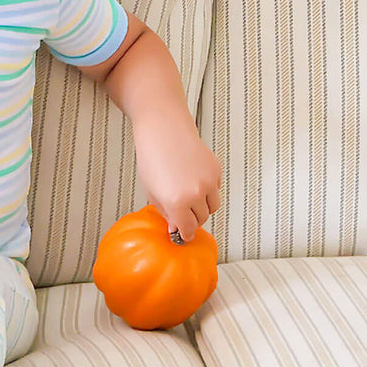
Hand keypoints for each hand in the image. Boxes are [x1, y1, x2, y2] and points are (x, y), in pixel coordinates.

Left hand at [133, 118, 221, 242]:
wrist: (164, 130)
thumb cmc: (152, 156)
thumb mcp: (151, 190)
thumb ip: (165, 211)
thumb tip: (176, 226)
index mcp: (176, 202)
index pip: (187, 228)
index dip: (185, 234)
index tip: (184, 235)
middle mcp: (195, 194)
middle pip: (201, 219)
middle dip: (192, 220)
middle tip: (184, 215)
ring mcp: (208, 182)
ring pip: (213, 207)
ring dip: (203, 208)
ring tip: (189, 198)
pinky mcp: (216, 170)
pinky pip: (216, 190)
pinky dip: (208, 191)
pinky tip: (194, 181)